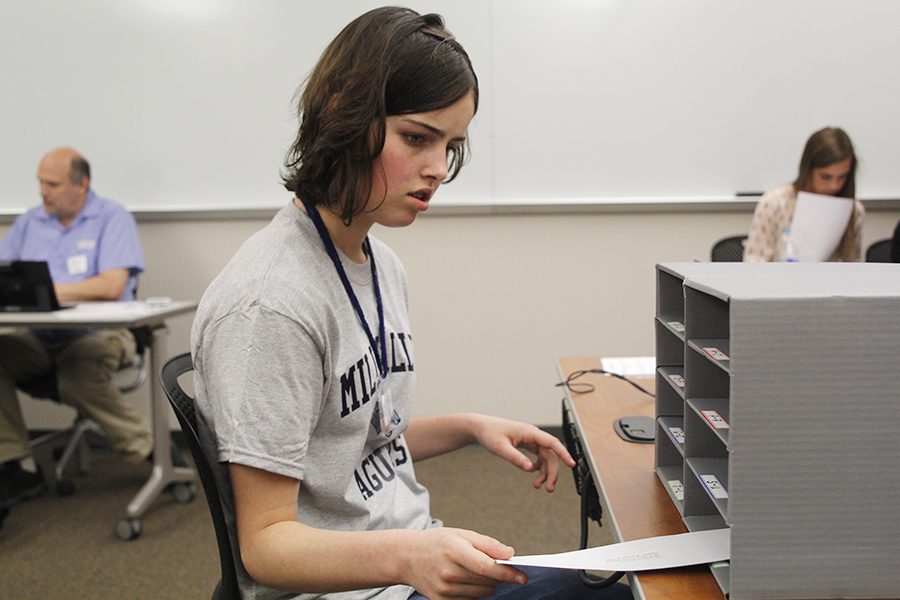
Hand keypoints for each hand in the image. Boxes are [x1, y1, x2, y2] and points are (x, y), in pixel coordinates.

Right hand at [406, 527, 525, 598]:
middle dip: (497, 576)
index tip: (523, 577)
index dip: (507, 573)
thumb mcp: (461, 534)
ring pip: (482, 593)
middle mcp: (447, 572)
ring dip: (486, 584)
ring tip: (473, 570)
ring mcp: (443, 590)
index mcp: (453, 550)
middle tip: (495, 566)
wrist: (406, 557)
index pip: (486, 567)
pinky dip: (474, 592)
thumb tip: (510, 554)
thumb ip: (488, 544)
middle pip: (487, 582)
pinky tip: (463, 580)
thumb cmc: (438, 543)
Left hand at [471, 415, 574, 491]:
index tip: (571, 464)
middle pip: (550, 454)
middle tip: (548, 488)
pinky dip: (538, 467)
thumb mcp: (501, 448)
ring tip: (539, 486)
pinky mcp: (526, 444)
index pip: (552, 442)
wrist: (480, 427)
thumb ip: (516, 458)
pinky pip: (538, 457)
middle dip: (551, 472)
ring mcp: (530, 439)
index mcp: (529, 432)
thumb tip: (530, 469)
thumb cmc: (489, 433)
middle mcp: (532, 435)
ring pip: (545, 457)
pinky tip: (533, 474)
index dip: (563, 453)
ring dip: (545, 472)